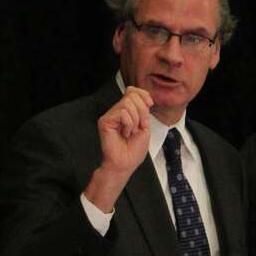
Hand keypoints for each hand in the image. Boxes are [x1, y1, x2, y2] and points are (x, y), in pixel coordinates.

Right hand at [84, 87, 153, 211]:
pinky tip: (124, 134)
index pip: (132, 91)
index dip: (143, 94)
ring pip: (127, 103)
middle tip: (139, 127)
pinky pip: (123, 113)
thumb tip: (143, 96)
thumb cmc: (133, 150)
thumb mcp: (144, 126)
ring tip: (130, 133)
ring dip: (135, 120)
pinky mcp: (105, 121)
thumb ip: (143, 109)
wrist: (125, 164)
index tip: (150, 104)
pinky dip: (129, 124)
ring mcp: (110, 116)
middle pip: (131, 95)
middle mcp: (116, 111)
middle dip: (142, 111)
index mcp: (126, 111)